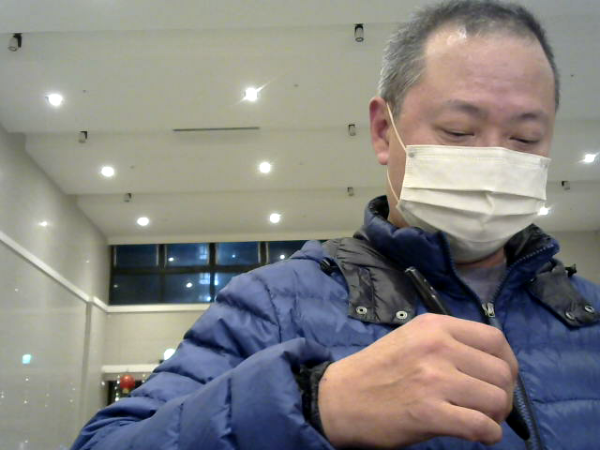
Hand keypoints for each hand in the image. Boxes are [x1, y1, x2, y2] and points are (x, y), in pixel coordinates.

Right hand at [317, 314, 517, 448]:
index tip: (502, 379)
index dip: (508, 362)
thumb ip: (449, 343)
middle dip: (504, 394)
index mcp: (434, 326)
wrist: (341, 397)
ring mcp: (434, 379)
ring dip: (497, 416)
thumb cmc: (378, 369)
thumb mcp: (412, 339)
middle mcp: (438, 347)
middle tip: (490, 407)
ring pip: (497, 399)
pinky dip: (489, 435)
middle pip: (501, 371)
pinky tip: (481, 436)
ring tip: (482, 420)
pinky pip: (481, 426)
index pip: (495, 339)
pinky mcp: (429, 412)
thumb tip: (493, 365)